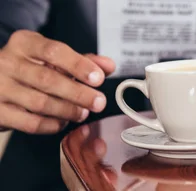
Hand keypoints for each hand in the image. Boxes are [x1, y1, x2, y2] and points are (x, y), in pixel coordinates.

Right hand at [0, 30, 114, 133]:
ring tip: (82, 113)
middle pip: (48, 80)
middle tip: (98, 102)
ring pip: (40, 103)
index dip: (79, 65)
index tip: (98, 78)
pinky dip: (52, 124)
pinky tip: (63, 121)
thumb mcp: (51, 58)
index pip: (54, 51)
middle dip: (79, 93)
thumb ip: (81, 61)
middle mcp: (8, 62)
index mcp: (24, 44)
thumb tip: (108, 66)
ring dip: (68, 110)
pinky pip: (30, 122)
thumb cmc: (27, 68)